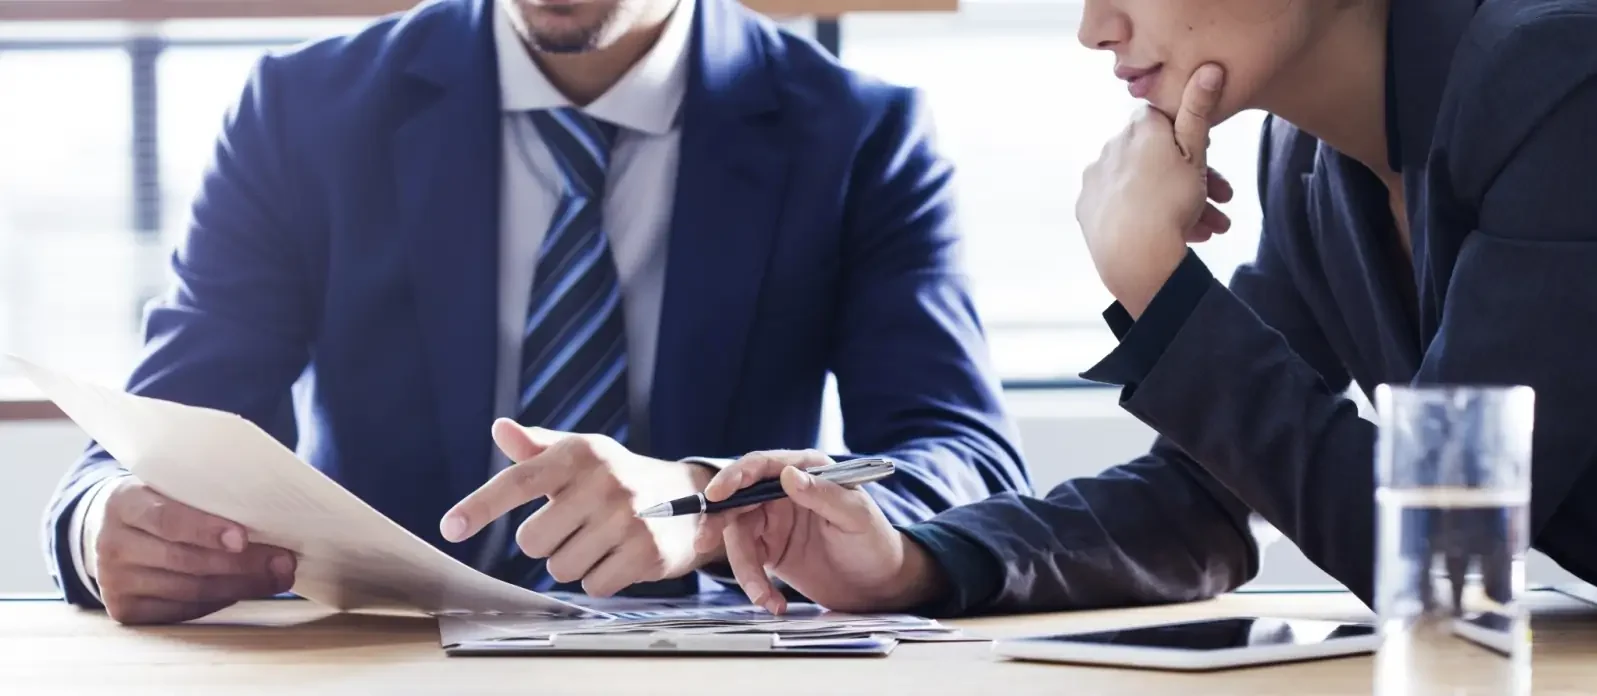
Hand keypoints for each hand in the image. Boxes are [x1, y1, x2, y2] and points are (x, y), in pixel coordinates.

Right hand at [95, 477, 296, 624]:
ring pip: (189, 590)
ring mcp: (114, 580)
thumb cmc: (164, 502)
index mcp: (123, 502)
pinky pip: (182, 609)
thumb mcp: (174, 487)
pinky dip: (219, 600)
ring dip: (241, 586)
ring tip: (278, 578)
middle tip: (284, 562)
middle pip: (185, 561)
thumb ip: (208, 496)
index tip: (243, 538)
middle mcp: (111, 543)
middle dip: (243, 564)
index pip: (167, 519)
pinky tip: (244, 589)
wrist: (118, 529)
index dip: (206, 530)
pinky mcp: (124, 609)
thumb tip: (271, 516)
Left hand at [440, 419, 716, 596]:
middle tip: (576, 527)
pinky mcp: (647, 551)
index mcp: (581, 454)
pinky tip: (620, 556)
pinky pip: (593, 585)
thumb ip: (537, 448)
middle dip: (548, 543)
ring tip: (602, 540)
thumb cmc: (620, 477)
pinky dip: (602, 578)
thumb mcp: (582, 455)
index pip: (519, 480)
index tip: (450, 527)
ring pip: (561, 568)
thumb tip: (500, 428)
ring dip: (574, 562)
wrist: (692, 498)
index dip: (481, 505)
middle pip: (533, 541)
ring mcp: (628, 517)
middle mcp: (605, 481)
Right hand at [695, 450, 946, 614]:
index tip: (716, 494)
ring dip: (742, 566)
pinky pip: (747, 561)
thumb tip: (789, 475)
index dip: (735, 477)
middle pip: (738, 499)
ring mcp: (774, 520)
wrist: (878, 585)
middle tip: (704, 540)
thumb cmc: (875, 543)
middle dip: (718, 520)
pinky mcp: (769, 548)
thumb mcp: (855, 516)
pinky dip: (753, 583)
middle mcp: (785, 491)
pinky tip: (772, 602)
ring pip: (737, 535)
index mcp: (807, 470)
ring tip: (762, 596)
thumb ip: (823, 494)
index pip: (762, 466)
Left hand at [1076, 63, 1231, 316]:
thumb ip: (1198, 111)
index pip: (1166, 121)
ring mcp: (1096, 179)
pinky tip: (1176, 235)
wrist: (1135, 257)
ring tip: (1211, 228)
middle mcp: (1111, 147)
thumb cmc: (1172, 202)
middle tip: (1224, 202)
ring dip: (1181, 204)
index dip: (1191, 140)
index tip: (1209, 161)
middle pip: (1158, 158)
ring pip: (1146, 187)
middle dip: (1195, 180)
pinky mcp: (1088, 208)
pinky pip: (1124, 207)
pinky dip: (1148, 217)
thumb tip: (1208, 67)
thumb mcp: (1195, 154)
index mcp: (1137, 128)